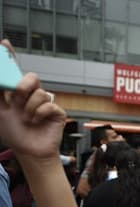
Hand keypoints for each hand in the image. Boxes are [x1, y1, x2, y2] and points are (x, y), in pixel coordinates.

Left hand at [0, 40, 65, 159]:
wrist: (29, 152)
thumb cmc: (13, 134)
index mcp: (16, 93)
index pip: (14, 72)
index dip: (10, 57)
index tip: (5, 44)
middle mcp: (32, 96)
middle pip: (32, 77)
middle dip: (22, 86)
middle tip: (15, 99)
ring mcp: (45, 103)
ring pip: (40, 92)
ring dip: (28, 107)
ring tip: (25, 119)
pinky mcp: (57, 112)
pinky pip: (48, 105)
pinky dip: (38, 113)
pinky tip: (35, 122)